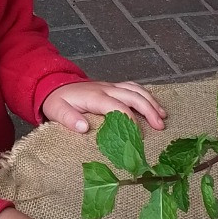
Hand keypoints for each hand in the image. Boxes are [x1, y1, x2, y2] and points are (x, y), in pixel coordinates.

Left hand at [42, 80, 166, 133]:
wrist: (54, 84)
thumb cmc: (57, 101)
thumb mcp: (57, 111)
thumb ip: (69, 119)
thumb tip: (83, 128)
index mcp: (94, 96)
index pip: (117, 106)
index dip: (129, 119)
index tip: (138, 134)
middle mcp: (106, 88)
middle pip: (133, 96)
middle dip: (149, 110)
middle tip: (160, 126)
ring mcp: (111, 86)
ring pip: (136, 89)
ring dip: (151, 102)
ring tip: (163, 116)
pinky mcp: (113, 86)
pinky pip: (133, 87)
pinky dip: (146, 95)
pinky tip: (154, 105)